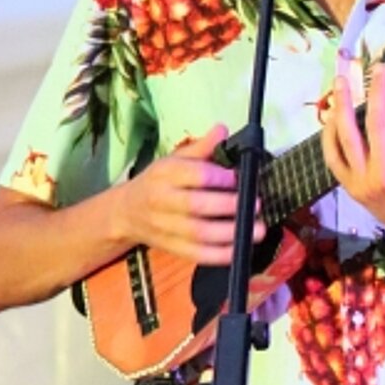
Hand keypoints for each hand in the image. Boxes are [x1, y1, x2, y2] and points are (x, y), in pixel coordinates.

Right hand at [118, 123, 264, 263]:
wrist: (127, 212)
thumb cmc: (157, 183)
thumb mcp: (174, 160)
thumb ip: (201, 147)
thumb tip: (222, 130)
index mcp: (164, 174)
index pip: (194, 175)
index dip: (220, 177)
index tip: (239, 177)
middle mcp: (163, 201)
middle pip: (197, 205)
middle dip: (230, 205)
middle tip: (256, 204)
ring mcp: (166, 228)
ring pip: (199, 233)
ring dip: (231, 233)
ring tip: (257, 228)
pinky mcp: (172, 248)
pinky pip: (198, 255)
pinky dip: (221, 255)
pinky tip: (241, 248)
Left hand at [321, 64, 384, 257]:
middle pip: (375, 123)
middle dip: (376, 91)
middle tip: (377, 70)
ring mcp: (364, 183)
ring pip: (348, 138)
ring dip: (343, 106)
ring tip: (341, 82)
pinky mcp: (352, 189)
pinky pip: (333, 158)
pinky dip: (329, 136)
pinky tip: (331, 116)